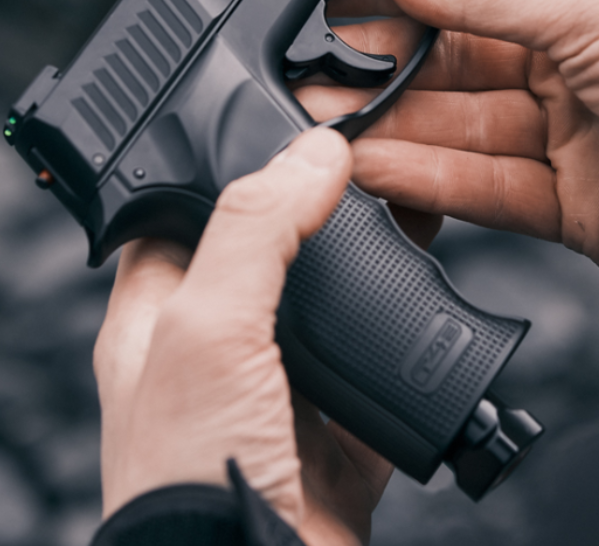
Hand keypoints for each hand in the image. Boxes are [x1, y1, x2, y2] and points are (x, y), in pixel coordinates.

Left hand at [92, 129, 391, 544]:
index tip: (295, 122)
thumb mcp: (208, 327)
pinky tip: (440, 315)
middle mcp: (217, 357)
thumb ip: (255, 230)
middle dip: (322, 213)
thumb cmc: (188, 476)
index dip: (236, 164)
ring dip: (376, 273)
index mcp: (159, 320)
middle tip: (374, 161)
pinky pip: (385, 383)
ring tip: (416, 215)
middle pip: (274, 258)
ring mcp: (280, 402)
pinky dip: (416, 351)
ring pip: (336, 315)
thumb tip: (312, 153)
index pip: (190, 211)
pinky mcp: (338, 449)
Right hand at [300, 0, 598, 297]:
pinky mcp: (570, 202)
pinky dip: (432, 181)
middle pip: (451, 55)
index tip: (322, 1)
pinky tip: (379, 172)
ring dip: (392, 128)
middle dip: (381, 68)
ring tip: (324, 132)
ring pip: (458, 123)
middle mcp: (571, 49)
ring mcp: (568, 127)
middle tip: (310, 79)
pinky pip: (484, 185)